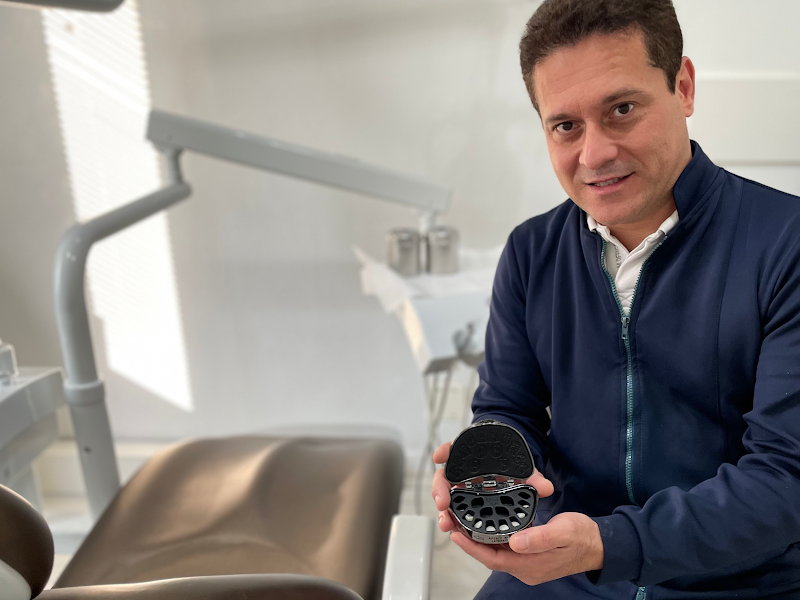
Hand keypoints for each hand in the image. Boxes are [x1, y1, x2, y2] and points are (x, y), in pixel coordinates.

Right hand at [430, 440, 554, 533]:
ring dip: (443, 511)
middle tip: (443, 503)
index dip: (445, 451)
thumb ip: (533, 478)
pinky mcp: (464, 503)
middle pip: (443, 477)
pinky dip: (452, 520)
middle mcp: (462, 472)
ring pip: (445, 497)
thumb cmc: (513, 468)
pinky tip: (453, 529)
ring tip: (446, 523)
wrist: (514, 476)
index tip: (439, 457)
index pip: (454, 449)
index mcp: (473, 458)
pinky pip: (454, 511)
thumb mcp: (523, 470)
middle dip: (439, 490)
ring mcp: (461, 488)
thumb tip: (545, 488)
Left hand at [451, 512, 603, 585]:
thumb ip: (540, 537)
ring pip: (497, 554)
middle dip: (471, 543)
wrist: (600, 545)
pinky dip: (494, 539)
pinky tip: (487, 526)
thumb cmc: (583, 536)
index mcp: (531, 565)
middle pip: (490, 557)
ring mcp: (528, 564)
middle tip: (454, 524)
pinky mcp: (531, 557)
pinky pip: (506, 550)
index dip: (472, 548)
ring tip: (464, 523)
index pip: (493, 559)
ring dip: (480, 541)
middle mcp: (526, 568)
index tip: (456, 535)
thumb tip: (515, 542)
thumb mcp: (564, 531)